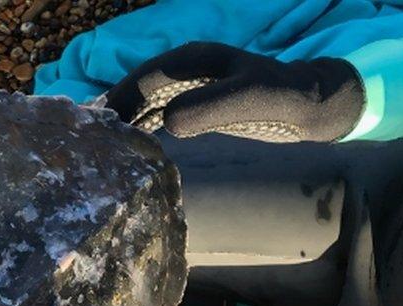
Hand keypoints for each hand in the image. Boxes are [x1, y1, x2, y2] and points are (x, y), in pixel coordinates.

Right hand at [106, 42, 364, 141]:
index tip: (100, 128)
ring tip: (101, 149)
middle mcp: (186, 69)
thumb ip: (211, 108)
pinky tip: (127, 148)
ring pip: (144, 101)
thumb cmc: (284, 100)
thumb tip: (166, 121)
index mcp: (194, 60)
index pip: (145, 78)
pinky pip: (156, 114)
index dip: (120, 100)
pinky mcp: (194, 104)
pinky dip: (139, 128)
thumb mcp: (251, 99)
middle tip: (89, 143)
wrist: (312, 105)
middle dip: (114, 111)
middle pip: (138, 88)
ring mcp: (189, 86)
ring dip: (124, 122)